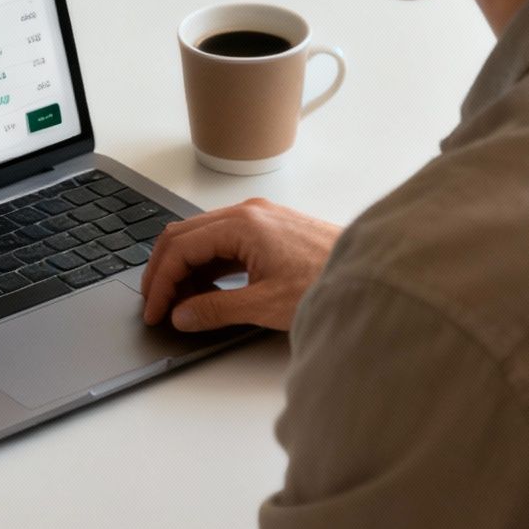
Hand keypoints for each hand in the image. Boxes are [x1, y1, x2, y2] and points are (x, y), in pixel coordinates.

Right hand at [140, 197, 342, 332]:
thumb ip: (217, 309)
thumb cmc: (329, 282)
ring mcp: (260, 218)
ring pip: (203, 237)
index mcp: (243, 223)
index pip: (180, 247)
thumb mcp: (266, 304)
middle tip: (155, 304)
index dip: (160, 282)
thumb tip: (183, 315)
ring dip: (185, 268)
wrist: (373, 274)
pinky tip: (207, 290)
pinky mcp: (271, 230)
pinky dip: (207, 264)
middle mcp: (248, 213)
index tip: (155, 310)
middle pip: (184, 236)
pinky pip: (224, 242)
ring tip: (180, 303)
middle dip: (164, 271)